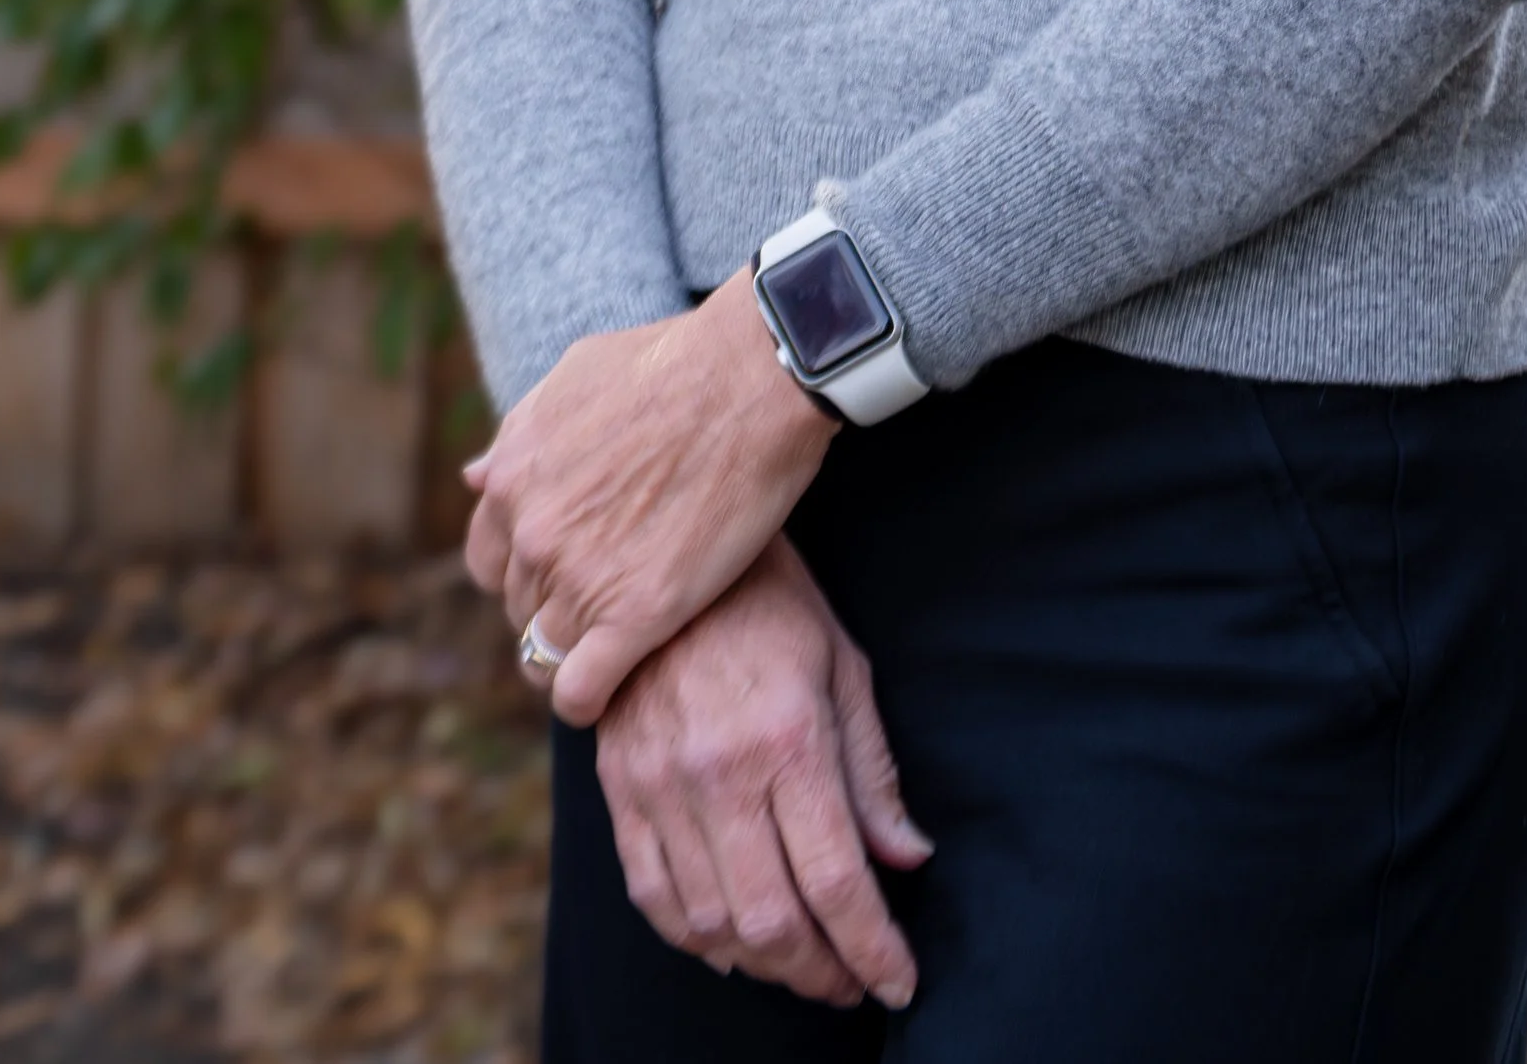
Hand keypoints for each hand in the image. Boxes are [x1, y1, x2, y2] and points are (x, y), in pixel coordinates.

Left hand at [464, 266, 834, 725]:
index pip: (487, 559)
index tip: (564, 569)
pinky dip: (586, 701)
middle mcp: (533, 532)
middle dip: (555, 605)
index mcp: (514, 476)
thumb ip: (520, 435)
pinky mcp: (636, 615)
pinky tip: (611, 691)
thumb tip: (476, 477)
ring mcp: (580, 577)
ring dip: (575, 651)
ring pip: (545, 653)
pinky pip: (581, 690)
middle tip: (607, 597)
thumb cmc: (674, 362)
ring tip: (616, 644)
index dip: (524, 569)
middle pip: (521, 606)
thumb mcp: (574, 378)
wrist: (750, 378)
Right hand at [597, 535, 931, 1008]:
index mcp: (788, 739)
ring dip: (763, 964)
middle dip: (822, 972)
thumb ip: (872, 770)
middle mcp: (720, 773)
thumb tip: (908, 856)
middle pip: (773, 921)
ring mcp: (660, 784)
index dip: (872, 949)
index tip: (898, 982)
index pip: (837, 880)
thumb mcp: (842, 664)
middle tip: (852, 981)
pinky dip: (694, 936)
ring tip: (802, 964)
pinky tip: (729, 942)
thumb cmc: (771, 601)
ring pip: (711, 922)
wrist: (660, 544)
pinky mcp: (618, 787)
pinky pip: (652, 894)